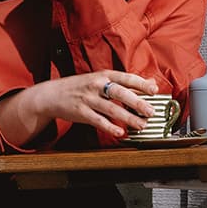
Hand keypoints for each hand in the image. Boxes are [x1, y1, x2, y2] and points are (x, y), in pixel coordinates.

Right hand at [10, 68, 158, 143]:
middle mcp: (96, 85)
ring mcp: (88, 99)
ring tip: (141, 125)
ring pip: (111, 108)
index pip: (126, 78)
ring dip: (128, 117)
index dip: (141, 84)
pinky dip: (110, 126)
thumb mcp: (101, 79)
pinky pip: (98, 120)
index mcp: (104, 75)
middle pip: (120, 93)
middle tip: (151, 111)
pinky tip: (120, 132)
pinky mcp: (81, 112)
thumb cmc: (80, 87)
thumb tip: (150, 83)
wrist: (52, 94)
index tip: (154, 91)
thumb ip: (125, 82)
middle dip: (137, 102)